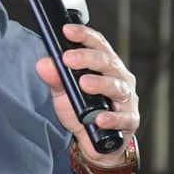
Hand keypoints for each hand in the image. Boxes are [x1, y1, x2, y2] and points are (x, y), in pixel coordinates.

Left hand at [35, 24, 138, 164]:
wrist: (94, 143)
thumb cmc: (83, 112)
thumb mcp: (64, 93)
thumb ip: (55, 78)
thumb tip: (43, 63)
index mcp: (105, 66)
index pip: (97, 44)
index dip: (83, 35)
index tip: (67, 30)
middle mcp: (119, 78)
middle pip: (107, 62)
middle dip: (88, 58)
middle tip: (68, 59)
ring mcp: (127, 99)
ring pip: (117, 87)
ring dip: (100, 84)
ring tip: (84, 84)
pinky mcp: (130, 120)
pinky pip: (123, 118)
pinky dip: (112, 118)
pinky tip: (100, 118)